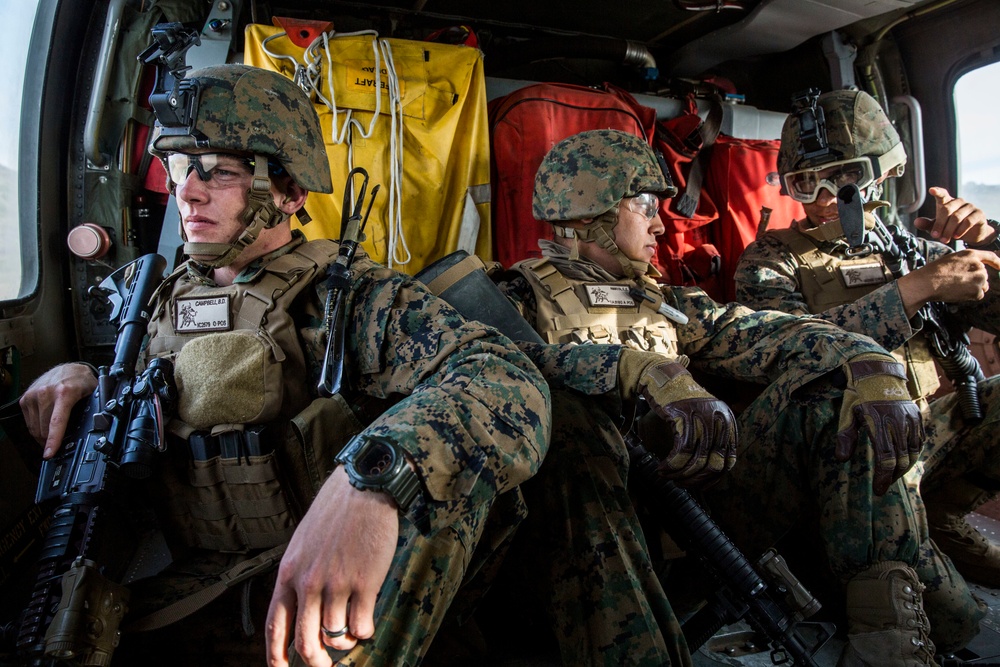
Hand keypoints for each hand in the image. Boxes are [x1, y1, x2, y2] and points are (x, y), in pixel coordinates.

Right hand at [19, 363, 96, 457]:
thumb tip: (102, 425)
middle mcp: (46, 393)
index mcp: (64, 393)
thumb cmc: (81, 381)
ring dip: (43, 437)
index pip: (57, 422)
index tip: (50, 453)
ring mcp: (33, 395)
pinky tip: (46, 428)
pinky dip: (37, 429)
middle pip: (44, 429)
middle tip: (60, 446)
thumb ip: (97, 408)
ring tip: (53, 438)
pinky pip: (29, 423)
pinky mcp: (25, 399)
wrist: (68, 368)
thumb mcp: (94, 393)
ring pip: (35, 428)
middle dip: (51, 441)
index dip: (54, 440)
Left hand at [266, 467, 397, 666]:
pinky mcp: (365, 583)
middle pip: (305, 642)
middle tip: (324, 665)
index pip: (275, 626)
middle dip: (315, 662)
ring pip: (335, 637)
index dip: (275, 656)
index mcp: (289, 573)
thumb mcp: (304, 542)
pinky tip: (366, 620)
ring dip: (344, 642)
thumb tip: (303, 608)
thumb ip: (299, 575)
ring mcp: (337, 584)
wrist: (364, 489)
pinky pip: (361, 626)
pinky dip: (364, 631)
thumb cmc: (336, 511)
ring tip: (352, 632)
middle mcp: (308, 583)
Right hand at [638, 361, 737, 486]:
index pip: (729, 462)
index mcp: (728, 422)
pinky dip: (672, 464)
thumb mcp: (703, 420)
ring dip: (679, 474)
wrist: (662, 377)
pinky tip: (663, 467)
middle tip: (679, 483)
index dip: (712, 479)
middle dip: (695, 480)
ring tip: (667, 476)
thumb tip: (706, 474)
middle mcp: (720, 419)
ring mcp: (703, 416)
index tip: (696, 485)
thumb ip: (710, 441)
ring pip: (696, 460)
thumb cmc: (680, 402)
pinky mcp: (685, 415)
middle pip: (713, 464)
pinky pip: (682, 450)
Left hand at [835, 353, 923, 495]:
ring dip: (904, 467)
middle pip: (901, 459)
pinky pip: (919, 440)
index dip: (884, 478)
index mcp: (879, 423)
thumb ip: (845, 437)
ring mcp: (910, 419)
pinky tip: (904, 459)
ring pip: (913, 452)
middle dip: (893, 476)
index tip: (879, 490)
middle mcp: (898, 422)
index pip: (886, 458)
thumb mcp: (847, 413)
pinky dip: (913, 453)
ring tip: (893, 475)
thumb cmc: (858, 394)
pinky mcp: (916, 416)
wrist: (877, 371)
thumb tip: (841, 459)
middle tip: (884, 485)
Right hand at [896, 249, 999, 316]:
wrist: (928, 283)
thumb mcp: (953, 259)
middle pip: (984, 275)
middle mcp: (979, 266)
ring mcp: (979, 279)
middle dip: (975, 279)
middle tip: (958, 281)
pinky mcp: (977, 291)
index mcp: (971, 255)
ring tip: (957, 287)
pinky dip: (970, 296)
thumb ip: (967, 262)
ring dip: (973, 288)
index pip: (991, 257)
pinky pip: (978, 295)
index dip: (998, 262)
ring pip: (982, 285)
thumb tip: (979, 273)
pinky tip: (958, 292)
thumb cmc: (935, 271)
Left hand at [913, 186, 992, 244]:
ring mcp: (970, 206)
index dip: (937, 192)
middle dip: (939, 224)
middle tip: (935, 236)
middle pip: (946, 209)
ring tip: (944, 240)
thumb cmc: (952, 227)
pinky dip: (960, 230)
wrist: (972, 234)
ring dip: (948, 230)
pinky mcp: (979, 213)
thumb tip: (916, 222)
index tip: (931, 190)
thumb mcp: (938, 227)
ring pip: (956, 217)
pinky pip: (968, 221)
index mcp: (947, 202)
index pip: (942, 194)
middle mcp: (958, 201)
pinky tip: (956, 236)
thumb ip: (927, 224)